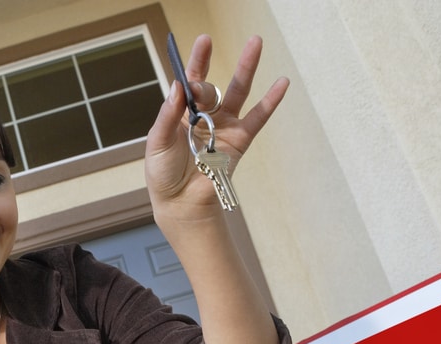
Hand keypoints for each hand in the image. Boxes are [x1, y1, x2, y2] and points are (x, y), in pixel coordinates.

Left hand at [145, 34, 288, 212]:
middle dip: (208, 65)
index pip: (189, 83)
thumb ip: (168, 115)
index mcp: (181, 115)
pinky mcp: (239, 141)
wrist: (181, 203)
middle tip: (209, 43)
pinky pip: (257, 118)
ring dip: (246, 68)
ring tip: (256, 43)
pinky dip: (270, 101)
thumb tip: (178, 85)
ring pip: (237, 93)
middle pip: (211, 85)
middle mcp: (203, 117)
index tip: (202, 42)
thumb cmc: (164, 175)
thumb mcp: (158, 142)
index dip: (195, 62)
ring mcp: (223, 127)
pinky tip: (282, 83)